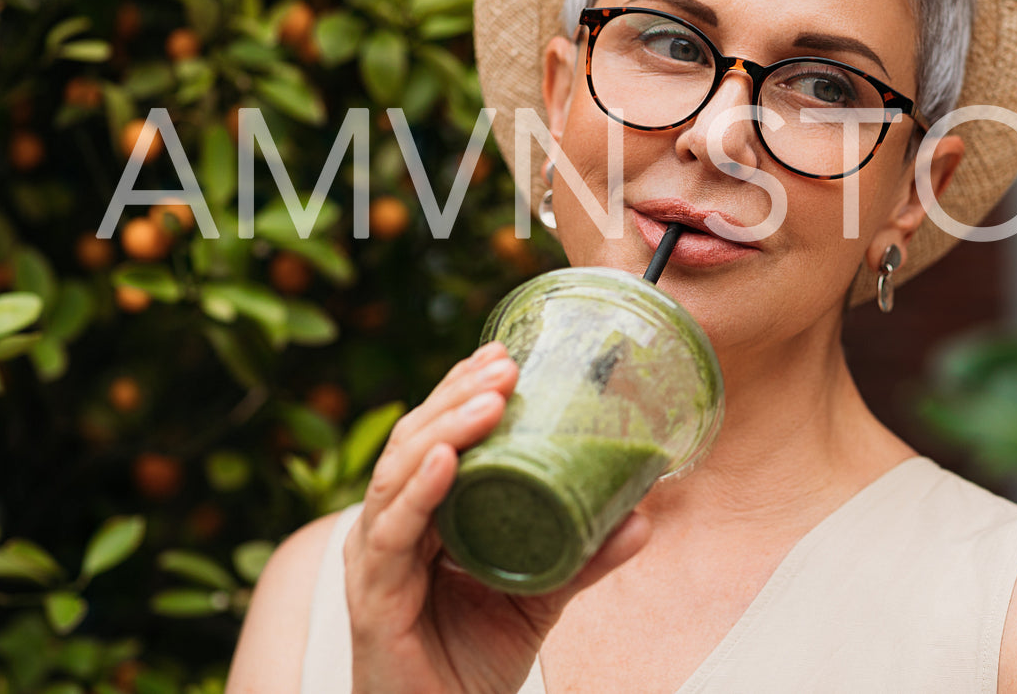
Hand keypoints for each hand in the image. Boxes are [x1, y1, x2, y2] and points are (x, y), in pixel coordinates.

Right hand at [345, 342, 651, 693]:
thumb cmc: (472, 661)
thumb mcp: (538, 596)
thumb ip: (582, 559)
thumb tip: (642, 518)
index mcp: (420, 516)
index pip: (434, 437)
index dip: (462, 391)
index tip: (505, 354)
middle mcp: (389, 528)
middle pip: (414, 442)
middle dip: (457, 395)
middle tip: (506, 363)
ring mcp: (374, 559)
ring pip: (400, 475)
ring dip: (445, 429)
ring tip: (490, 398)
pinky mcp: (374, 597)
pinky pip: (393, 535)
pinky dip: (419, 492)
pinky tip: (447, 462)